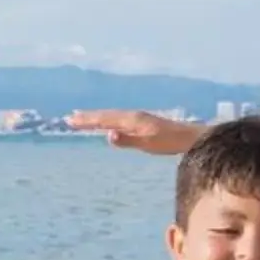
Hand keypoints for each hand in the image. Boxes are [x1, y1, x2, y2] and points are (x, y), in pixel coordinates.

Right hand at [68, 109, 197, 153]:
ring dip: (96, 117)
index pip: (104, 120)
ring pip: (111, 117)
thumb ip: (128, 140)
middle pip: (105, 116)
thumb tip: (108, 135)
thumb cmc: (169, 142)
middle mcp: (132, 116)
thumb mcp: (148, 144)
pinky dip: (107, 120)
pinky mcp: (142, 122)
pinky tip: (107, 125)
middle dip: (88, 117)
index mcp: (131, 120)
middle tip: (70, 118)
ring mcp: (137, 118)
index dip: (87, 120)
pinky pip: (118, 119)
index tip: (71, 120)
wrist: (189, 136)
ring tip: (82, 118)